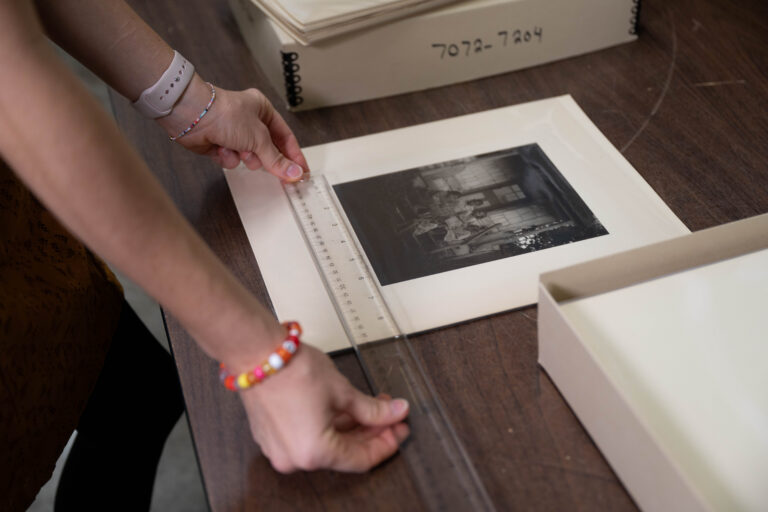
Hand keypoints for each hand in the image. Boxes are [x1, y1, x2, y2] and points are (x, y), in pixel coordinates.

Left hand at [159, 77, 308, 181]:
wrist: (192, 116)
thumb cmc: (225, 114)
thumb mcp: (259, 138)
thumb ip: (277, 159)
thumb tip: (294, 173)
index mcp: (263, 110)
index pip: (285, 137)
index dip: (294, 156)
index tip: (301, 172)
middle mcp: (249, 120)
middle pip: (268, 149)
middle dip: (265, 158)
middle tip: (274, 170)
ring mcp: (233, 133)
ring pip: (249, 157)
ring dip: (245, 157)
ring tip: (239, 150)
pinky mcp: (220, 144)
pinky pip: (232, 160)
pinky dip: (228, 157)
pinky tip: (222, 149)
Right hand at [239, 345, 409, 472]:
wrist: (256, 352)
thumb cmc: (292, 370)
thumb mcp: (342, 391)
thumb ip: (372, 409)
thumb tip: (395, 413)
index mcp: (314, 453)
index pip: (362, 459)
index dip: (386, 443)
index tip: (399, 428)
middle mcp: (295, 458)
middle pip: (344, 453)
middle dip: (371, 434)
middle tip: (390, 417)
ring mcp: (280, 448)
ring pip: (326, 445)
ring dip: (352, 428)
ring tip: (371, 407)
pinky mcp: (272, 435)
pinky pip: (308, 437)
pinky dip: (329, 425)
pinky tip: (347, 409)